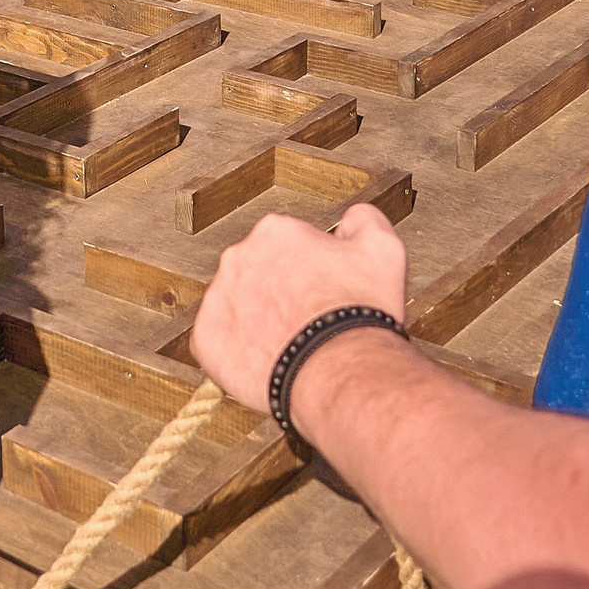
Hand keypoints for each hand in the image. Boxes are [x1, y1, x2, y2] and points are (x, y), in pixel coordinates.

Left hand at [191, 204, 408, 414]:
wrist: (339, 369)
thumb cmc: (358, 312)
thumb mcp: (382, 249)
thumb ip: (363, 220)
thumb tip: (352, 218)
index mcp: (275, 232)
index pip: (287, 245)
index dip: (309, 269)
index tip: (321, 289)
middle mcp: (238, 258)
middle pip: (258, 273)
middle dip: (279, 292)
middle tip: (307, 319)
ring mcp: (218, 299)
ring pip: (237, 306)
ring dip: (257, 320)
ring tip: (290, 343)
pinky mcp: (206, 339)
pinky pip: (218, 341)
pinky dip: (237, 350)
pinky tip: (268, 358)